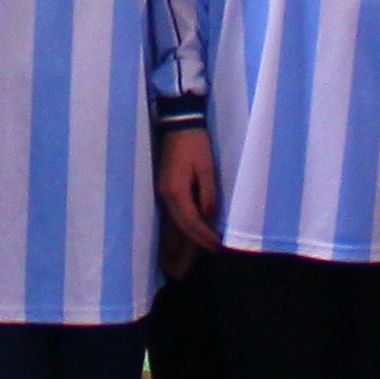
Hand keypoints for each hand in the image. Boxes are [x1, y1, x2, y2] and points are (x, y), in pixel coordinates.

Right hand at [158, 126, 220, 248]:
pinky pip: (172, 214)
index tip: (217, 246)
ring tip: (197, 250)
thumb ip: (208, 195)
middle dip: (193, 243)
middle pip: (178, 227)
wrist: (179, 124)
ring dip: (185, 238)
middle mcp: (165, 196)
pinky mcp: (164, 189)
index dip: (203, 236)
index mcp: (176, 191)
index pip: (190, 222)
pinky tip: (189, 233)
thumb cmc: (195, 144)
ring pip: (173, 223)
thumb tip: (209, 217)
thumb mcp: (207, 168)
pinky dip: (181, 226)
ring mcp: (162, 193)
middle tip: (208, 253)